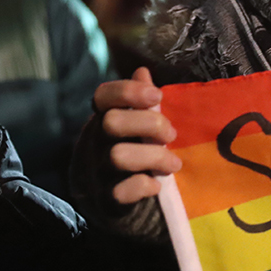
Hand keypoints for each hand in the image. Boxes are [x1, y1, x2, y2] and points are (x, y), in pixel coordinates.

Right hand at [93, 66, 182, 204]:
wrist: (112, 199)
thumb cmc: (132, 149)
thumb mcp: (135, 123)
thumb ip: (140, 100)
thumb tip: (143, 71)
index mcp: (104, 118)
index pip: (103, 96)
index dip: (129, 91)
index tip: (157, 96)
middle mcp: (96, 142)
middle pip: (112, 122)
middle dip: (149, 124)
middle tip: (171, 135)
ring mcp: (98, 170)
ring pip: (118, 156)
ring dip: (153, 157)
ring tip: (174, 164)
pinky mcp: (106, 199)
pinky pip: (120, 192)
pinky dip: (143, 186)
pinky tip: (156, 185)